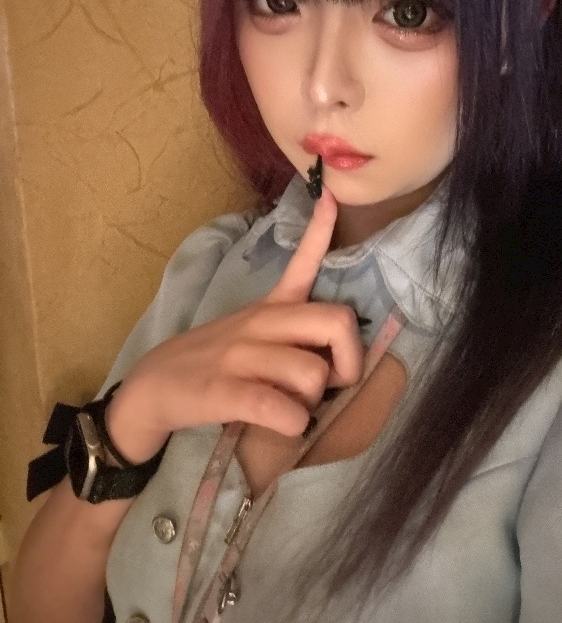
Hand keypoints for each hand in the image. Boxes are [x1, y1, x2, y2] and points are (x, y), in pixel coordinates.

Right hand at [105, 188, 362, 462]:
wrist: (150, 391)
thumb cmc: (213, 366)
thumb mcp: (250, 334)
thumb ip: (291, 334)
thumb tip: (340, 356)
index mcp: (269, 308)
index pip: (301, 264)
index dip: (321, 233)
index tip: (329, 196)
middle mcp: (259, 323)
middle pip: (336, 322)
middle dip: (350, 361)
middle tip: (332, 384)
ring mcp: (240, 355)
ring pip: (313, 375)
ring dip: (312, 403)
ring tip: (290, 409)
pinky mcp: (224, 390)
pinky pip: (281, 409)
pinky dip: (293, 425)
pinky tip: (283, 426)